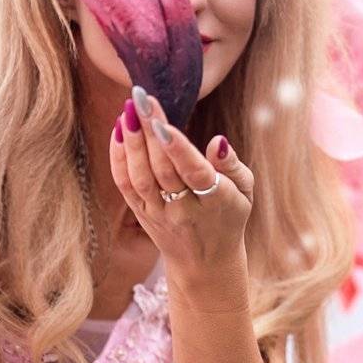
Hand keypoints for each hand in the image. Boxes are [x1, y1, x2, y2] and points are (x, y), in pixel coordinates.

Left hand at [108, 84, 253, 294]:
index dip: (177, 149)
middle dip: (150, 133)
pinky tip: (119, 131)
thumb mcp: (245, 191)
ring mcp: (158, 214)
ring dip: (131, 143)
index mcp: (215, 202)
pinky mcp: (141, 214)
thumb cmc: (228, 215)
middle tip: (140, 98)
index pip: (194, 173)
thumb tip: (217, 141)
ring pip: (140, 178)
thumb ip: (231, 164)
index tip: (162, 122)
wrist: (205, 263)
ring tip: (127, 110)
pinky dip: (118, 158)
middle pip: (162, 170)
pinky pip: (125, 185)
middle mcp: (183, 210)